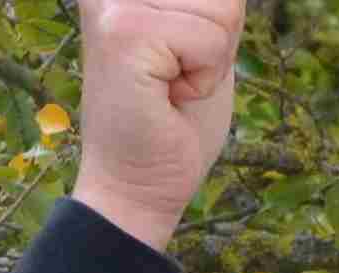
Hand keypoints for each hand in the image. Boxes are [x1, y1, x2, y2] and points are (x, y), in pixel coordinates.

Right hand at [69, 0, 242, 250]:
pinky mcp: (124, 31)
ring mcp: (114, 5)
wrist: (136, 188)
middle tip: (176, 80)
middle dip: (219, 41)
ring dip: (212, 62)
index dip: (219, 28)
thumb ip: (213, 7)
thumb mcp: (206, 45)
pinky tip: (168, 97)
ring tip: (171, 88)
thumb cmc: (174, 124)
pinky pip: (212, 40)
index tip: (177, 64)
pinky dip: (205, 79)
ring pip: (223, 10)